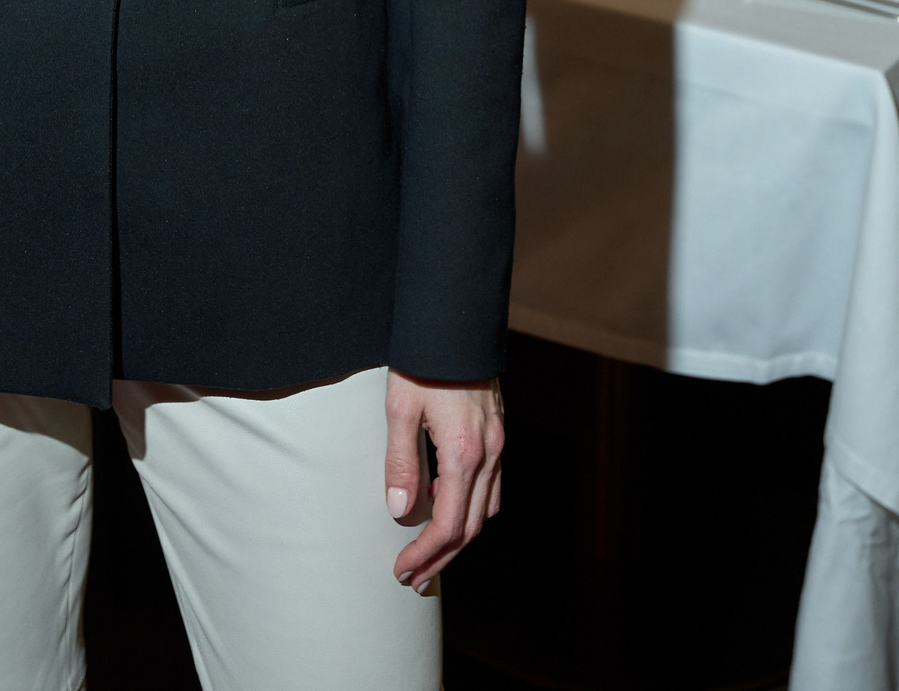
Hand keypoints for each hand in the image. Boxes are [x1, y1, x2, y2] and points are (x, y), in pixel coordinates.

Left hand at [384, 370, 503, 591]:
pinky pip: (493, 485)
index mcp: (464, 452)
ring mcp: (499, 442)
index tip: (402, 569)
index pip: (448, 523)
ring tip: (431, 554)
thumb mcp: (400, 407)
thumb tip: (400, 511)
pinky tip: (449, 506)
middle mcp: (489, 453)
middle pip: (471, 526)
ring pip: (487, 509)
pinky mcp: (498, 431)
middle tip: (413, 578)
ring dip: (460, 537)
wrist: (455, 319)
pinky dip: (473, 508)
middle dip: (441, 557)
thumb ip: (401, 461)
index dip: (425, 553)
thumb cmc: (423, 361)